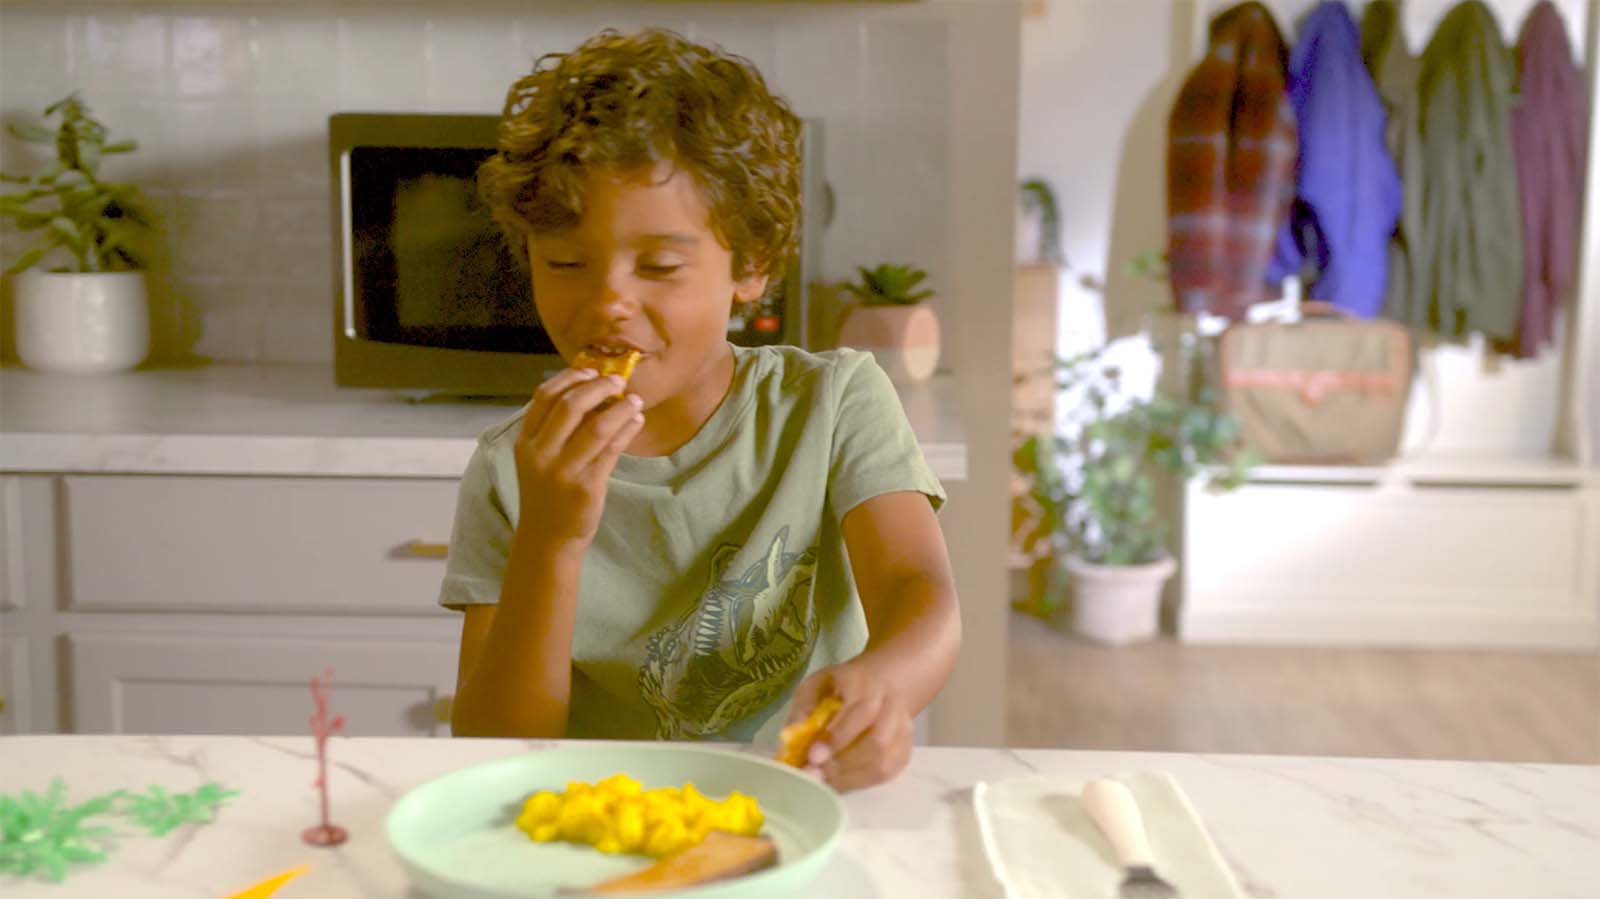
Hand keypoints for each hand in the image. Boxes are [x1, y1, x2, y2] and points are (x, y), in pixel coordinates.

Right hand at [513, 367, 645, 550]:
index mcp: (525, 442)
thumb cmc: (547, 492)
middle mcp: (541, 454)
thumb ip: (554, 429)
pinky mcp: (586, 486)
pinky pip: (612, 450)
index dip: (569, 378)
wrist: (547, 538)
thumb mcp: (538, 458)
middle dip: (598, 387)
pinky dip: (627, 430)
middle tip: (618, 382)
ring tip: (634, 400)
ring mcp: (563, 471)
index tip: (590, 370)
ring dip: (620, 408)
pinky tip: (636, 421)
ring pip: (596, 427)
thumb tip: (590, 390)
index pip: (544, 396)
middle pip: (570, 406)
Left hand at [786, 659, 913, 791]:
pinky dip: (862, 782)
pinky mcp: (905, 749)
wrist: (881, 682)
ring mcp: (903, 729)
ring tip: (824, 781)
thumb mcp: (816, 685)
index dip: (838, 737)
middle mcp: (891, 706)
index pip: (861, 712)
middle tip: (815, 774)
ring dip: (851, 777)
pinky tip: (841, 782)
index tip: (813, 756)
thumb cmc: (840, 686)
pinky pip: (888, 773)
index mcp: (866, 684)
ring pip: (885, 762)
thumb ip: (803, 710)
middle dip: (843, 763)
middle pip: (877, 741)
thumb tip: (790, 741)